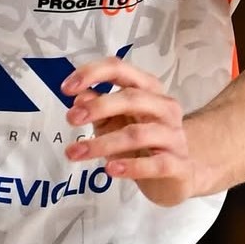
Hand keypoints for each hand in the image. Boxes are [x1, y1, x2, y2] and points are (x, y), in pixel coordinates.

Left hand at [63, 57, 195, 206]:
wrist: (178, 174)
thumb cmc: (142, 143)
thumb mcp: (114, 122)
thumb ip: (97, 107)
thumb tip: (79, 97)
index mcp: (148, 89)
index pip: (120, 69)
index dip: (92, 74)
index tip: (66, 88)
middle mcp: (164, 107)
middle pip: (131, 98)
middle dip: (98, 107)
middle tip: (71, 119)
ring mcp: (174, 136)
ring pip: (138, 134)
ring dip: (102, 143)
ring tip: (76, 153)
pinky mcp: (178, 165)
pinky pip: (156, 164)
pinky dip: (132, 166)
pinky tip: (110, 169)